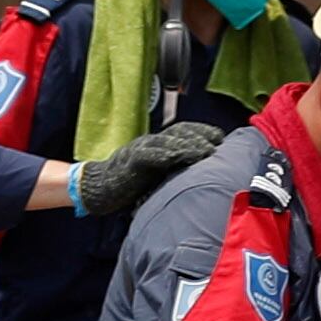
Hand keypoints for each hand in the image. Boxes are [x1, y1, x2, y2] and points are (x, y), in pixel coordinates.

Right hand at [74, 119, 224, 220]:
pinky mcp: (131, 162)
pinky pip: (149, 155)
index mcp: (158, 145)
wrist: (97, 188)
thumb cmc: (129, 185)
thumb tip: (202, 178)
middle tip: (219, 143)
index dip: (203, 132)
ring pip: (167, 141)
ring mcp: (140, 150)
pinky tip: (178, 156)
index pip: (184, 132)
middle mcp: (151, 143)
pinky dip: (165, 154)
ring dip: (189, 144)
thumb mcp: (156, 176)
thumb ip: (174, 171)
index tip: (222, 138)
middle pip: (180, 132)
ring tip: (206, 151)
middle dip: (201, 135)